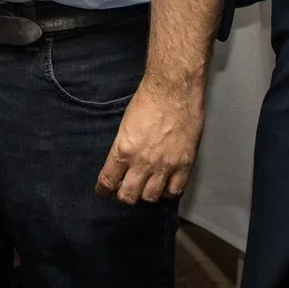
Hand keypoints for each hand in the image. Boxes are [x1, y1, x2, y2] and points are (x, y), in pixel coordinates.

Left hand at [96, 77, 203, 204]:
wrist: (174, 90)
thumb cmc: (148, 100)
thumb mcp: (125, 125)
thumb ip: (124, 148)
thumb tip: (123, 164)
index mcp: (123, 150)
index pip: (108, 182)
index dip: (104, 190)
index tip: (104, 191)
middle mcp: (142, 162)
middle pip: (128, 196)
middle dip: (124, 196)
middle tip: (126, 190)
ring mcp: (165, 166)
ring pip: (151, 197)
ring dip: (146, 194)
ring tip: (147, 187)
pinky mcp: (184, 164)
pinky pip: (175, 191)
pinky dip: (168, 192)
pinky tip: (165, 185)